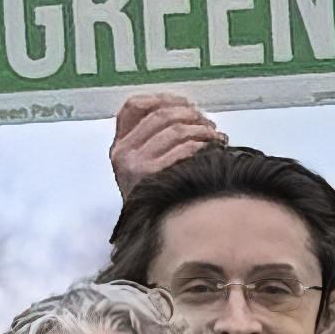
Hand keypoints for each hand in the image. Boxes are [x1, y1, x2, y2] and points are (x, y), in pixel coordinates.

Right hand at [110, 92, 226, 193]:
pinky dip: (202, 143)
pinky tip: (213, 147)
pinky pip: (182, 147)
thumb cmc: (156, 201)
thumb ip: (153, 142)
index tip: (185, 103)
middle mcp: (122, 153)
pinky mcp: (149, 174)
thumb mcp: (143, 170)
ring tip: (215, 136)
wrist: (151, 235)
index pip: (134, 106)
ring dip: (201, 128)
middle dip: (190, 114)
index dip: (162, 98)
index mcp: (119, 146)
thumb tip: (187, 113)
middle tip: (208, 123)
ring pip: (174, 129)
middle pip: (159, 114)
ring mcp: (134, 163)